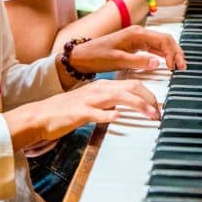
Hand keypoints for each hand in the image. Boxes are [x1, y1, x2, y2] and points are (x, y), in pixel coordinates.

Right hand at [6, 79, 159, 145]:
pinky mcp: (79, 113)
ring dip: (138, 105)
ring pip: (118, 97)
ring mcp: (89, 100)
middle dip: (149, 98)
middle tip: (160, 111)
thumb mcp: (92, 103)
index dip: (149, 94)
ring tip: (151, 114)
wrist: (41, 115)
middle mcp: (98, 90)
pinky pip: (95, 112)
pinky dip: (107, 114)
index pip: (132, 84)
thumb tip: (122, 108)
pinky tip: (117, 117)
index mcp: (103, 86)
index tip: (159, 106)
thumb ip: (108, 103)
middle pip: (130, 87)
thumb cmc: (67, 111)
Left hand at [69, 25, 186, 73]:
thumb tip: (158, 63)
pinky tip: (167, 64)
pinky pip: (153, 49)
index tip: (175, 67)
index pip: (163, 40)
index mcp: (137, 33)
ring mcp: (137, 39)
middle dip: (176, 53)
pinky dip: (162, 56)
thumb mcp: (117, 60)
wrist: (81, 56)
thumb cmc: (96, 56)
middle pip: (165, 40)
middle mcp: (139, 34)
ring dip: (171, 54)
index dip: (172, 53)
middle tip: (183, 67)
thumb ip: (138, 61)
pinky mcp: (134, 46)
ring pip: (161, 44)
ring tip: (179, 67)